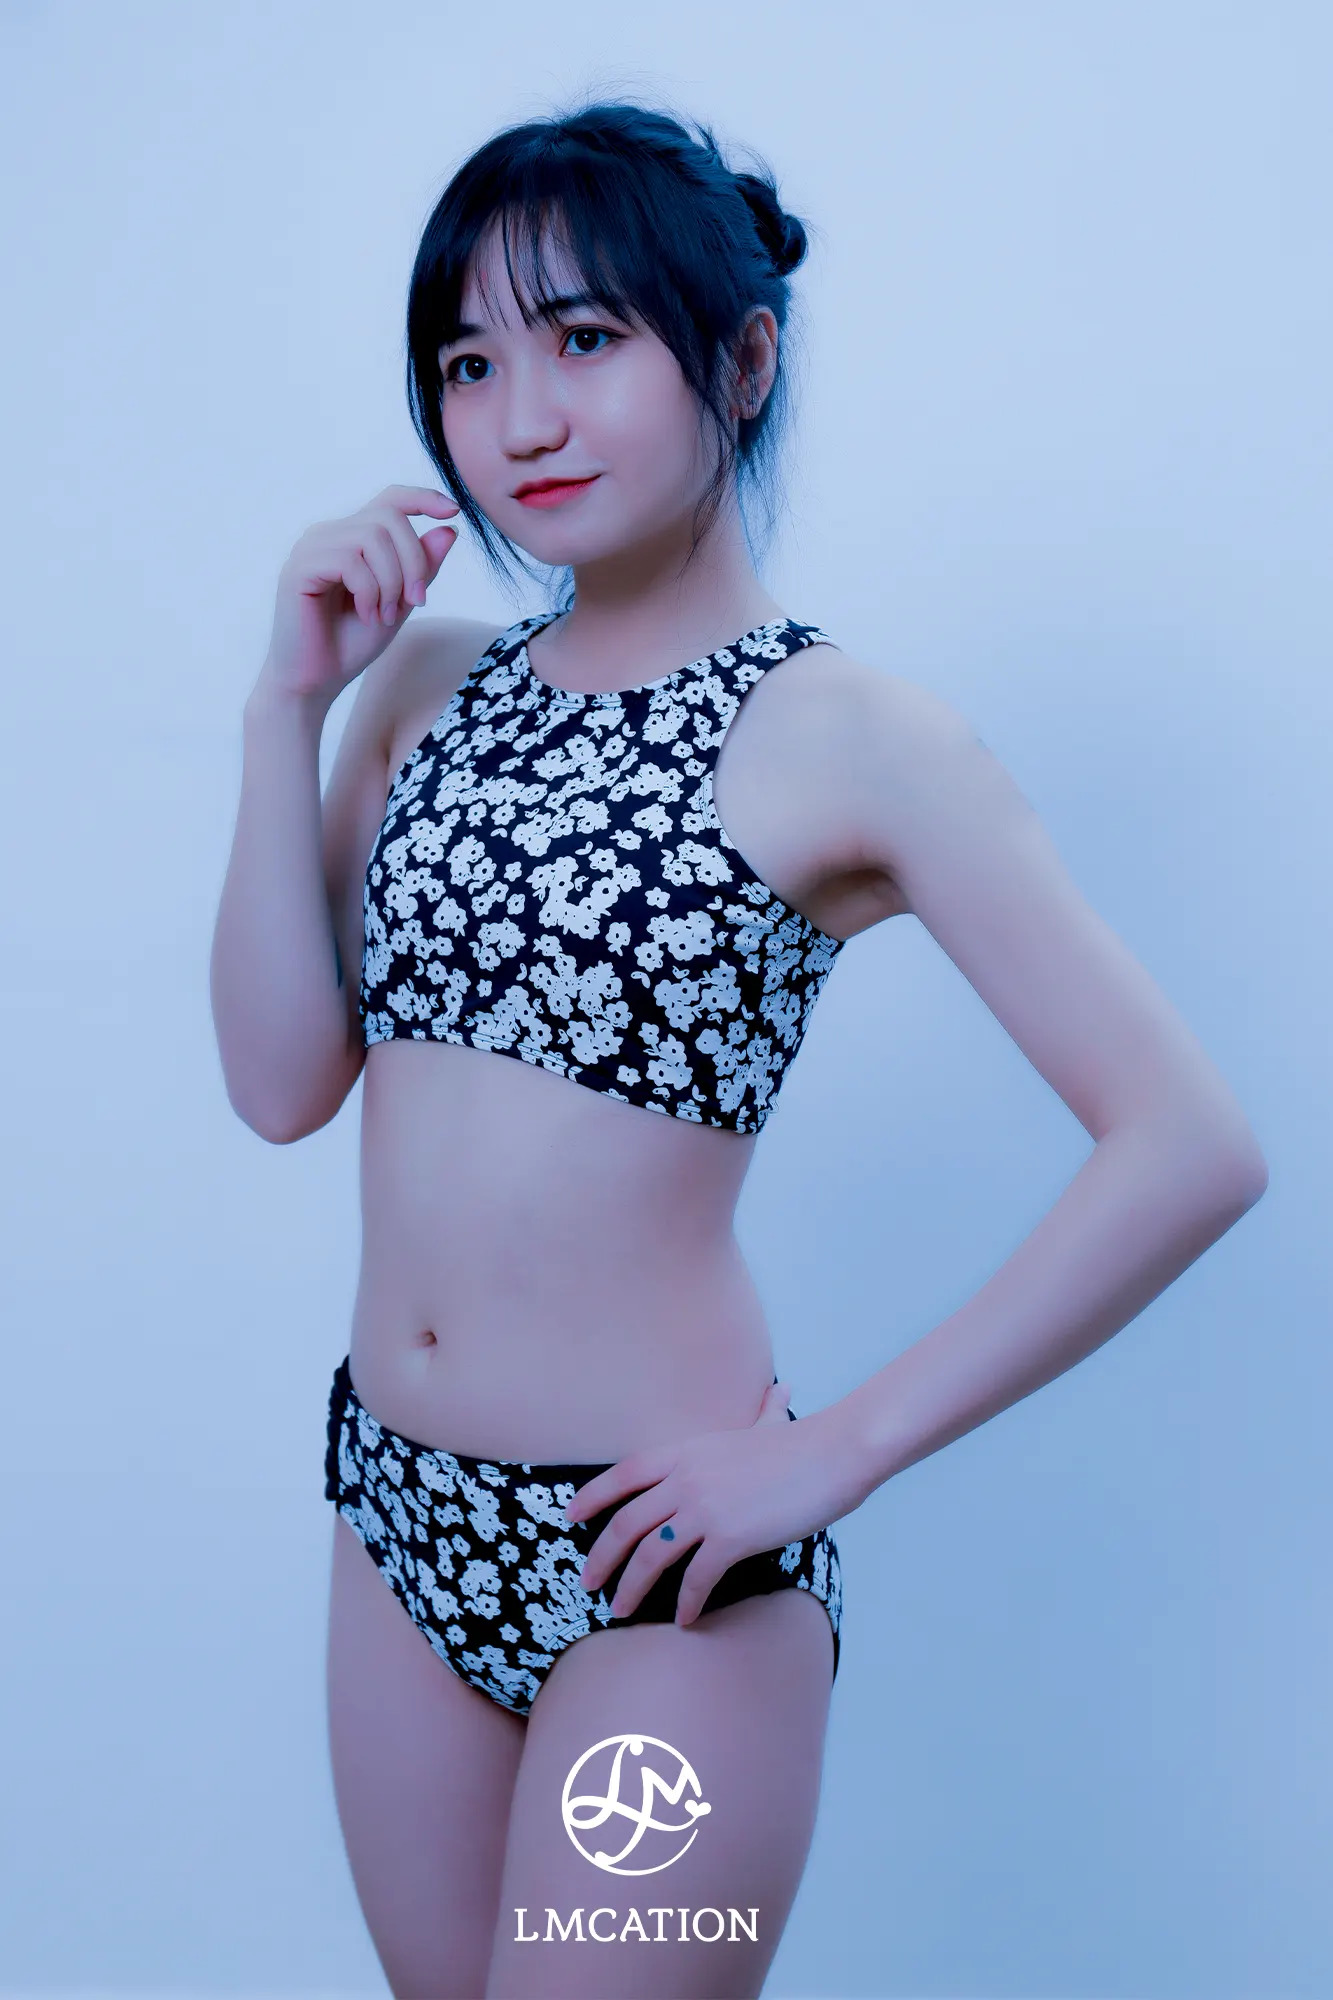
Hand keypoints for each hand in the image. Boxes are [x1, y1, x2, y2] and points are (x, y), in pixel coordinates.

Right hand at [259, 483, 460, 704]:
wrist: (315, 681)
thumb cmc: (352, 643)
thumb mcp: (400, 603)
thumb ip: (421, 568)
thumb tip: (449, 529)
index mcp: (352, 538)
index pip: (390, 500)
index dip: (423, 498)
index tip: (453, 511)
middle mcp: (330, 534)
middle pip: (389, 517)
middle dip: (414, 560)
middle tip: (417, 602)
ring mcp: (312, 548)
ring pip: (372, 537)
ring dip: (391, 581)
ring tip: (385, 615)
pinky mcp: (299, 568)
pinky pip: (350, 561)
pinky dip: (369, 592)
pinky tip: (367, 617)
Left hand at [563, 1381, 861, 1628]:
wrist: (832, 1455)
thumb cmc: (803, 1443)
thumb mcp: (767, 1425)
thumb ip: (763, 1412)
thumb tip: (780, 1391)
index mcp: (685, 1451)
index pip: (623, 1474)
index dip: (592, 1496)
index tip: (571, 1516)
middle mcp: (685, 1479)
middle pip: (625, 1523)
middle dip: (601, 1557)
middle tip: (587, 1582)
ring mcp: (704, 1509)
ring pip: (650, 1556)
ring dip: (631, 1587)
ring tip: (621, 1610)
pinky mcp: (729, 1538)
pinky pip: (695, 1579)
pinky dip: (686, 1603)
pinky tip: (685, 1619)